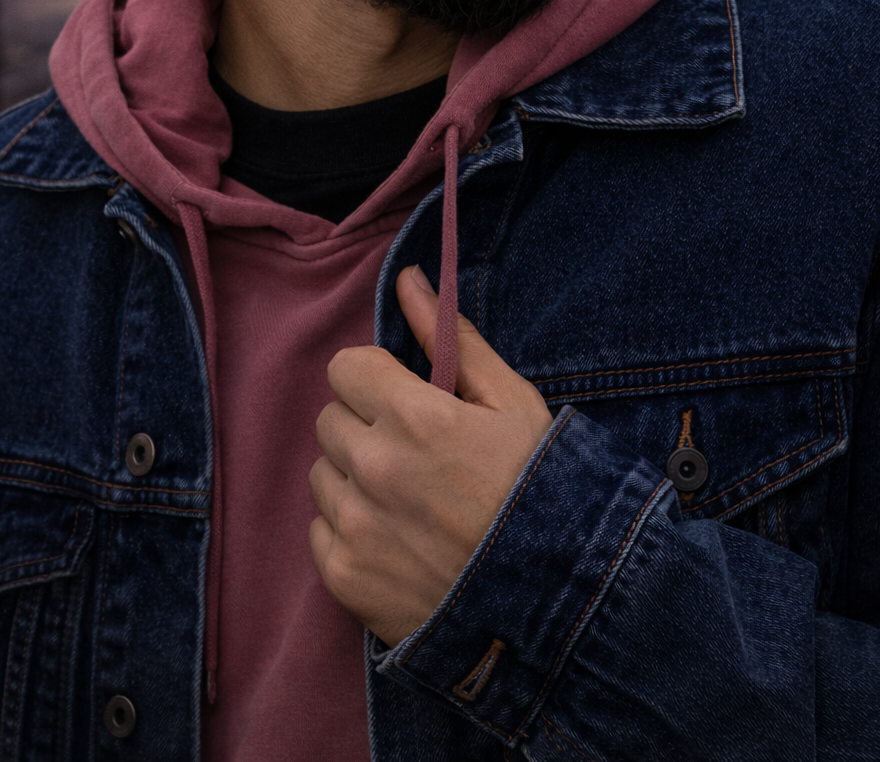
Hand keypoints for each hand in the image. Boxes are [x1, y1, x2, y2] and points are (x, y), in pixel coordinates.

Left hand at [309, 263, 552, 646]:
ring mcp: (356, 526)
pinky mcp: (345, 577)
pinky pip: (320, 530)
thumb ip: (450, 337)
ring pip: (322, 473)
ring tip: (411, 501)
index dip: (375, 380)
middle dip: (365, 427)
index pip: (345, 368)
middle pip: (331, 419)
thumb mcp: (511, 402)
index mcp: (414, 416)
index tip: (404, 401)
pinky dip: (351, 532)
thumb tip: (409, 278)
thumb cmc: (540, 490)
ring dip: (354, 479)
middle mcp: (374, 467)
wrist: (558, 601)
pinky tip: (400, 540)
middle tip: (415, 455)